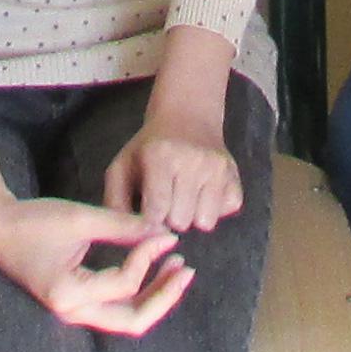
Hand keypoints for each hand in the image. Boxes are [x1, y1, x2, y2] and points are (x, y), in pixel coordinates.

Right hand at [0, 156, 194, 334]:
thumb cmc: (33, 221)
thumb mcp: (81, 218)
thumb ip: (123, 226)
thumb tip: (164, 231)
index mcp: (69, 294)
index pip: (125, 283)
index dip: (150, 256)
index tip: (166, 233)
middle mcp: (72, 312)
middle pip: (133, 321)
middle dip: (164, 297)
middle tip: (187, 269)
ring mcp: (74, 312)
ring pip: (126, 318)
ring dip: (155, 296)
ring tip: (177, 268)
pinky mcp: (77, 303)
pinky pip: (115, 306)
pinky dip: (138, 292)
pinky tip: (154, 270)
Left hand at [104, 114, 245, 235]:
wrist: (186, 116)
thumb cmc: (149, 148)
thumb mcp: (121, 167)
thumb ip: (115, 202)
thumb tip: (131, 234)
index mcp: (161, 157)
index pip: (157, 211)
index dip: (150, 220)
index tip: (148, 213)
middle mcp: (194, 161)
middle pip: (181, 221)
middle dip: (171, 218)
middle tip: (167, 200)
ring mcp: (218, 168)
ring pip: (206, 222)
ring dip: (193, 216)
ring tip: (184, 198)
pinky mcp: (235, 175)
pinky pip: (228, 211)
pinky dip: (215, 208)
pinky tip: (203, 192)